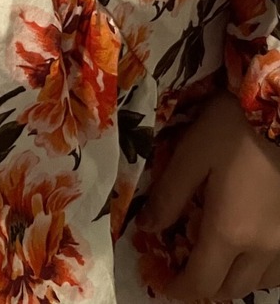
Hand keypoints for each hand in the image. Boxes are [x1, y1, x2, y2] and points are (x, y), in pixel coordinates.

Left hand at [141, 90, 279, 299]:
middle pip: (231, 289)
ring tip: (213, 261)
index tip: (166, 287)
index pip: (202, 282)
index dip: (181, 290)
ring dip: (232, 281)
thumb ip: (169, 195)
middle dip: (204, 288)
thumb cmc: (232, 127)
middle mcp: (262, 247)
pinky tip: (245, 250)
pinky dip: (257, 270)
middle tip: (184, 272)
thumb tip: (148, 227)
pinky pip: (277, 269)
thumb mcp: (191, 154)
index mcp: (230, 231)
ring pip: (258, 283)